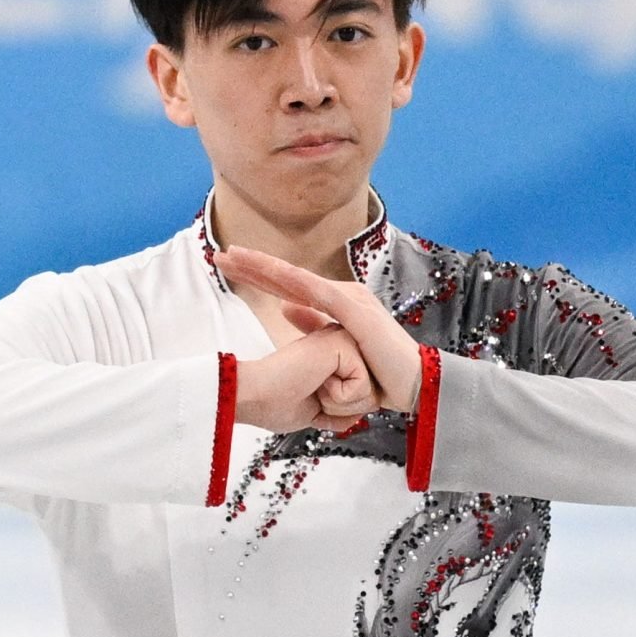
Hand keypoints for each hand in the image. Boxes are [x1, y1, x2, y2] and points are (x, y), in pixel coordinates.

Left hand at [215, 246, 425, 411]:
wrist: (414, 382)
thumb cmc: (379, 369)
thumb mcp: (337, 346)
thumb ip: (313, 324)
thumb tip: (284, 308)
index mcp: (334, 301)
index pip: (287, 285)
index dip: (256, 274)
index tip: (226, 265)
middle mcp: (340, 293)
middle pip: (287, 277)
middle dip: (253, 264)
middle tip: (221, 254)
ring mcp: (350, 300)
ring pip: (299, 280)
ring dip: (267, 268)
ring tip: (237, 258)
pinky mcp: (359, 313)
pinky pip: (323, 296)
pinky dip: (299, 285)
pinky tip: (277, 277)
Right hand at [233, 322, 382, 433]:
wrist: (253, 397)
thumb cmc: (275, 403)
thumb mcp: (319, 412)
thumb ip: (343, 410)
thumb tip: (368, 410)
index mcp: (335, 355)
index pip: (364, 396)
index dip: (340, 412)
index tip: (310, 398)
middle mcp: (342, 342)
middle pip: (372, 396)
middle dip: (343, 410)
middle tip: (312, 394)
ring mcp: (343, 339)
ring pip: (370, 393)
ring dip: (339, 404)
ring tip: (313, 387)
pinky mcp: (342, 343)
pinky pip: (362, 386)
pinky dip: (338, 396)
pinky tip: (316, 381)